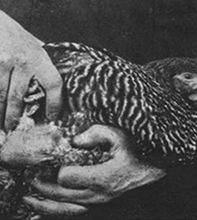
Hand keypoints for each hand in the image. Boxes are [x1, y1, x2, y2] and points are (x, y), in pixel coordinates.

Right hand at [0, 10, 62, 129]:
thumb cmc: (17, 36)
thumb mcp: (35, 47)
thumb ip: (43, 64)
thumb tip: (54, 83)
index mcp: (40, 58)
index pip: (54, 85)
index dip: (55, 104)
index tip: (53, 117)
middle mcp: (23, 61)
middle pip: (20, 97)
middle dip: (16, 117)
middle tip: (15, 129)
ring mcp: (4, 62)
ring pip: (2, 97)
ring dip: (1, 115)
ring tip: (2, 127)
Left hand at [23, 125, 165, 215]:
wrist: (151, 183)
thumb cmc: (137, 159)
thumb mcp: (120, 139)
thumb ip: (97, 133)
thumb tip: (76, 139)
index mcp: (100, 178)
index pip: (66, 176)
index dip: (57, 168)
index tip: (54, 161)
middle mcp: (95, 196)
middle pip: (59, 195)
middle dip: (42, 186)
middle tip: (32, 178)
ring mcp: (96, 206)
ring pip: (62, 210)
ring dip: (43, 205)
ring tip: (29, 199)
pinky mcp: (98, 210)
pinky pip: (71, 216)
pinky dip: (55, 214)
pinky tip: (44, 213)